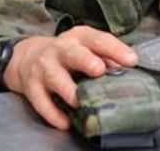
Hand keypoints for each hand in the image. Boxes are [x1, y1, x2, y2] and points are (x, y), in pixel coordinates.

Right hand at [3, 27, 137, 129]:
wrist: (28, 56)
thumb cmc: (67, 54)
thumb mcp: (85, 47)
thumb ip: (106, 57)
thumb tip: (128, 69)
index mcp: (78, 38)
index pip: (97, 40)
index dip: (115, 49)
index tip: (131, 61)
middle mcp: (59, 50)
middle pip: (72, 53)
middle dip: (85, 61)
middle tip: (98, 70)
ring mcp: (44, 67)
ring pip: (55, 77)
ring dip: (68, 89)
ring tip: (80, 101)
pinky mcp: (32, 86)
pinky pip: (41, 101)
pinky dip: (53, 113)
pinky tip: (65, 122)